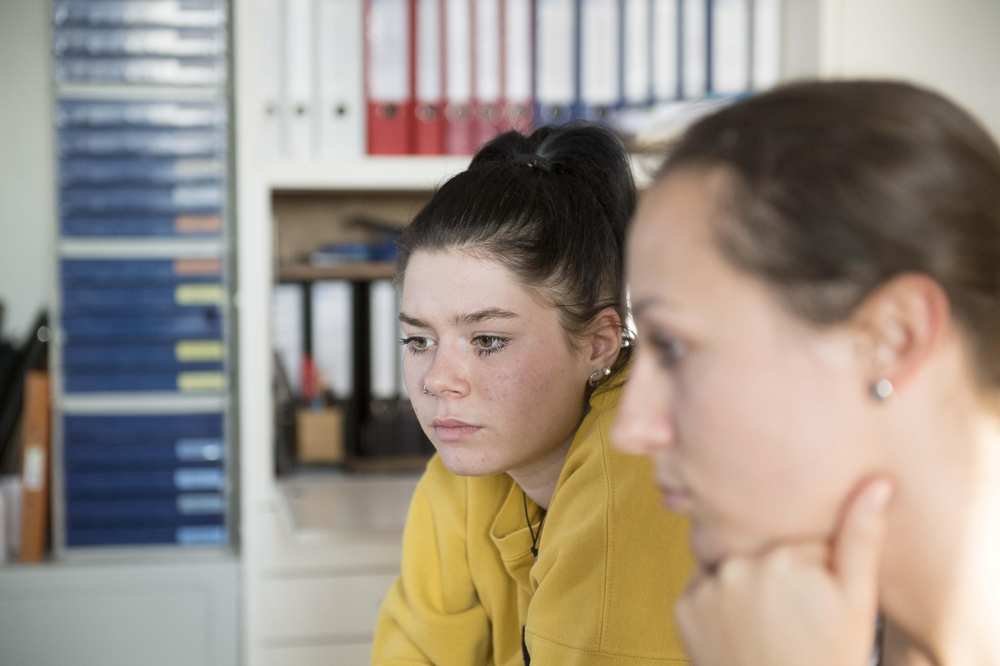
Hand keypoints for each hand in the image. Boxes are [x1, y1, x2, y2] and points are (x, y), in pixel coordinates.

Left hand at [675, 478, 893, 665]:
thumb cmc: (830, 659)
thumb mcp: (857, 603)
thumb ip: (862, 537)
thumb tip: (879, 482)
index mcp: (786, 557)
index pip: (798, 543)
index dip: (815, 572)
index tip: (820, 605)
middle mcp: (740, 564)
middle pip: (761, 552)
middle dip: (777, 577)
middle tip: (794, 622)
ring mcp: (707, 588)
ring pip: (731, 568)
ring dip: (745, 587)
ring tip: (768, 629)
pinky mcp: (682, 608)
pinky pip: (703, 590)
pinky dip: (717, 606)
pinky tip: (739, 632)